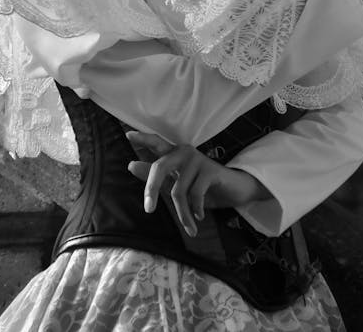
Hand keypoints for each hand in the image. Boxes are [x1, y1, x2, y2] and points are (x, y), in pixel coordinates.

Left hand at [126, 130, 269, 237]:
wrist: (234, 190)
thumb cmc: (203, 187)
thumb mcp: (177, 184)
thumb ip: (156, 176)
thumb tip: (130, 165)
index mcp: (174, 154)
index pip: (156, 143)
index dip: (143, 139)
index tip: (128, 135)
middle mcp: (183, 152)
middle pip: (160, 167)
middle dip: (151, 188)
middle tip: (148, 209)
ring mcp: (197, 159)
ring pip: (179, 190)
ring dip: (182, 213)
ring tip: (189, 227)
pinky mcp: (210, 170)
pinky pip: (195, 194)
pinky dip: (196, 209)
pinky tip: (200, 216)